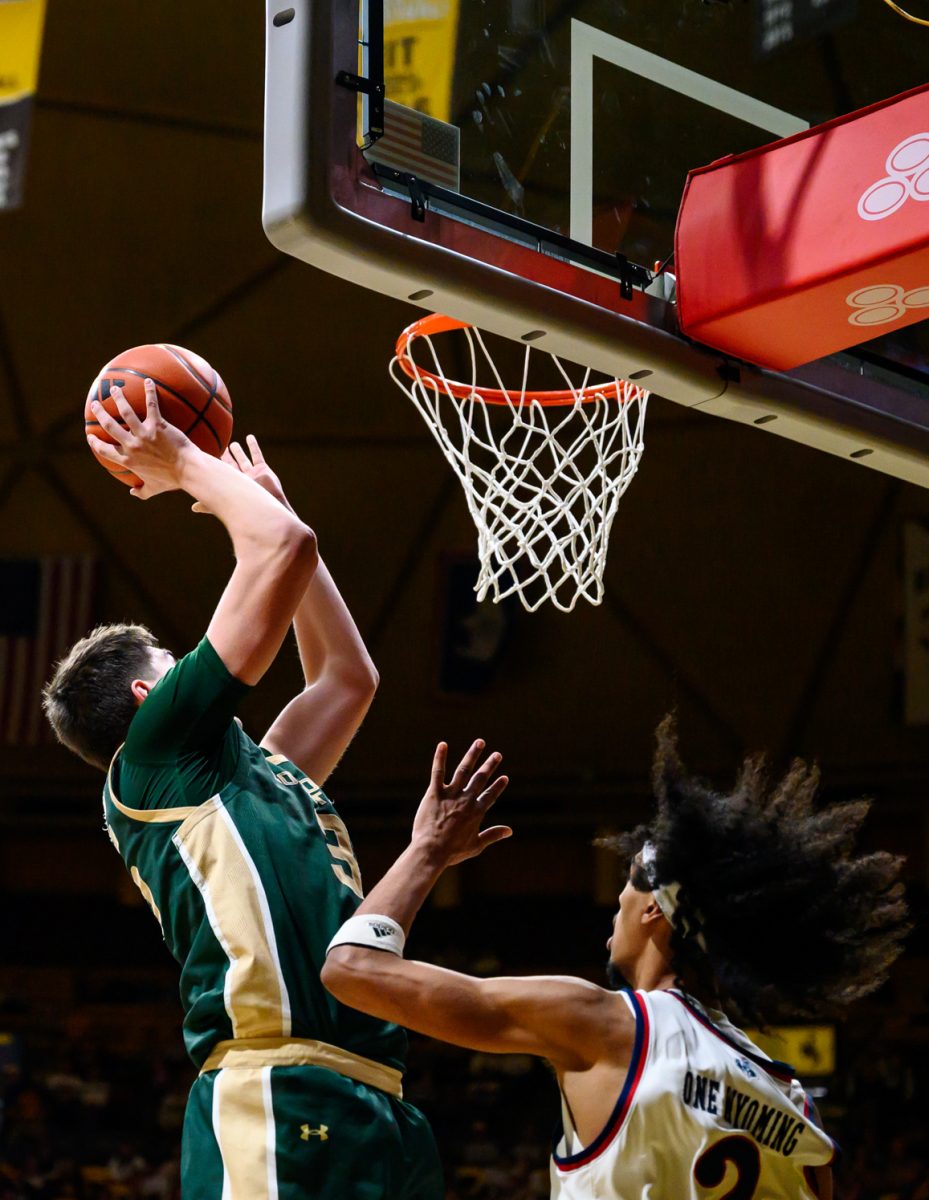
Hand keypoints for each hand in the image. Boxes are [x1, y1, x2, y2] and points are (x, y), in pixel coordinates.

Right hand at [87, 380, 193, 498]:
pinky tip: (148, 381)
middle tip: (95, 406)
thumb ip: (141, 492)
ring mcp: (144, 434)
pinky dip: (150, 392)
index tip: (90, 436)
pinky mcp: (158, 425)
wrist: (188, 471)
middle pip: (110, 427)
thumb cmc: (172, 480)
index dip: (96, 443)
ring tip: (114, 389)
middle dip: (100, 414)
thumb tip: (133, 493)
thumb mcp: (153, 489)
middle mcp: (132, 446)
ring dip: (118, 398)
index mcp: (128, 460)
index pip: (105, 451)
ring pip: (126, 412)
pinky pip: (152, 405)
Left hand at [193, 434, 290, 514]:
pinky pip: (257, 455)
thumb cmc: (246, 506)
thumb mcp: (225, 502)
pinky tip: (250, 437)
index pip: (222, 473)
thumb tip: (192, 507)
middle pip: (232, 465)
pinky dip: (254, 446)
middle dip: (227, 457)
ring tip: (233, 443)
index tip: (209, 456)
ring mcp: (253, 474)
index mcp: (232, 485)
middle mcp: (241, 479)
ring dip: (239, 451)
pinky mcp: (263, 469)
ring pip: (244, 459)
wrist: (266, 506)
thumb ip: (209, 504)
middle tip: (222, 448)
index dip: (216, 465)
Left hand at [412, 740, 510, 866]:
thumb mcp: (476, 845)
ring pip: (464, 770)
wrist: (432, 850)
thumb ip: (493, 835)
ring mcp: (451, 794)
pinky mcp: (435, 793)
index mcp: (477, 812)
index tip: (504, 777)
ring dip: (473, 755)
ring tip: (480, 743)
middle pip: (481, 778)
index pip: (491, 795)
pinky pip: (438, 772)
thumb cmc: (452, 851)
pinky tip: (443, 745)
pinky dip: (440, 758)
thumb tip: (510, 831)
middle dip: (490, 765)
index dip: (498, 786)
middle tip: (497, 754)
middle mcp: (467, 799)